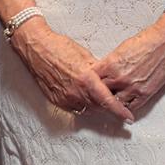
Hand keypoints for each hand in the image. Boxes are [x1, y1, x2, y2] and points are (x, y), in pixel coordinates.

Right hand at [11, 18, 135, 122]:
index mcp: (86, 79)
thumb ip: (98, 71)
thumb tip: (109, 79)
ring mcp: (65, 98)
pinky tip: (87, 98)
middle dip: (110, 108)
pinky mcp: (57, 100)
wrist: (36, 48)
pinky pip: (75, 107)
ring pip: (87, 109)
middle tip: (120, 108)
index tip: (128, 117)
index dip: (120, 111)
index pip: (107, 101)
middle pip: (99, 108)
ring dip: (97, 107)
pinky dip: (84, 105)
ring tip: (104, 101)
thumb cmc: (59, 47)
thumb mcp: (85, 56)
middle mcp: (75, 92)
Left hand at [93, 16, 164, 116]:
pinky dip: (126, 108)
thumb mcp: (120, 49)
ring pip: (114, 103)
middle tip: (96, 96)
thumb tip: (103, 72)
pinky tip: (123, 106)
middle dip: (98, 94)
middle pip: (100, 93)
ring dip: (112, 103)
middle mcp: (120, 78)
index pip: (92, 79)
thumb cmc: (146, 42)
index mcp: (111, 65)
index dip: (89, 83)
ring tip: (109, 102)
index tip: (88, 85)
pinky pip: (131, 107)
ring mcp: (132, 87)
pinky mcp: (145, 93)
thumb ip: (109, 63)